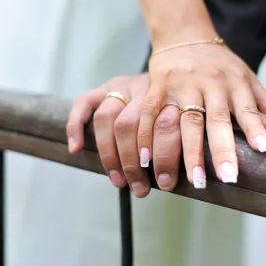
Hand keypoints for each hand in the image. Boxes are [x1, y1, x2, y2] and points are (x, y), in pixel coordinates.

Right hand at [66, 73, 182, 196]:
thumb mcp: (188, 123)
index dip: (165, 156)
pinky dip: (76, 126)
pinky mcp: (104, 87)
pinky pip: (84, 103)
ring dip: (110, 153)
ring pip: (108, 117)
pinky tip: (77, 149)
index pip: (165, 124)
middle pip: (132, 123)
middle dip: (133, 162)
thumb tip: (172, 180)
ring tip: (118, 180)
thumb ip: (180, 142)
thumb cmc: (178, 112)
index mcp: (171, 95)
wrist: (174, 76)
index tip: (165, 183)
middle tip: (139, 189)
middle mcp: (145, 87)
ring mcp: (124, 85)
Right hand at [139, 35, 265, 187]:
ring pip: (186, 120)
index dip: (256, 129)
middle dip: (223, 149)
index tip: (264, 151)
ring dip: (188, 151)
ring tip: (192, 180)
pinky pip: (151, 112)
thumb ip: (265, 107)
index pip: (248, 109)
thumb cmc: (220, 64)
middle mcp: (210, 83)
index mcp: (235, 82)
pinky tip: (148, 160)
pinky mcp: (159, 85)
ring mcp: (183, 84)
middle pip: (216, 119)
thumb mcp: (247, 79)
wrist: (184, 34)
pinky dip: (147, 135)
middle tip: (228, 178)